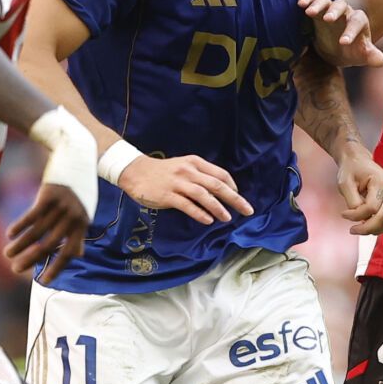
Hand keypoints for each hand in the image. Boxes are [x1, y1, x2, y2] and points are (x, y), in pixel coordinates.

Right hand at [4, 183, 89, 281]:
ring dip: (20, 245)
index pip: (69, 252)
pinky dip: (20, 226)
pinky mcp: (49, 194)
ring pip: (37, 231)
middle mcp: (72, 217)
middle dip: (31, 259)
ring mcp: (61, 205)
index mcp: (82, 224)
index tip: (44, 281)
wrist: (78, 155)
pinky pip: (32, 215)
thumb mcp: (85, 209)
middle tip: (16, 270)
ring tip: (7, 254)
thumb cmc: (80, 187)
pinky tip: (9, 234)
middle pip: (49, 244)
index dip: (56, 268)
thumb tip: (78, 254)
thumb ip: (79, 232)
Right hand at [118, 154, 252, 224]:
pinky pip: (187, 205)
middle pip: (217, 185)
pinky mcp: (168, 195)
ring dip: (218, 207)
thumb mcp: (183, 166)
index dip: (233, 187)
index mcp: (195, 163)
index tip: (238, 197)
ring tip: (227, 218)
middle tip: (247, 210)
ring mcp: (178, 183)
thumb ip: (199, 176)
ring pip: (204, 195)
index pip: (221, 174)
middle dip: (235, 199)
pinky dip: (199, 213)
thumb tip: (218, 191)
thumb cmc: (162, 171)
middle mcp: (189, 171)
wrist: (135, 171)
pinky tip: (208, 220)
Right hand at [299, 0, 382, 67]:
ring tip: (309, 12)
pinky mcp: (317, 9)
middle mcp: (345, 12)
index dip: (351, 31)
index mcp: (358, 21)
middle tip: (327, 19)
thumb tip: (381, 61)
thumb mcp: (361, 55)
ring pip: (326, 1)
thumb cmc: (352, 51)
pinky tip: (300, 4)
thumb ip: (370, 55)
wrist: (338, 48)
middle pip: (341, 6)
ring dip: (318, 5)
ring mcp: (330, 9)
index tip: (343, 42)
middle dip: (335, 12)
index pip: (357, 22)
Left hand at [336, 147, 382, 234]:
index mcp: (381, 180)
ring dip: (375, 229)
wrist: (358, 161)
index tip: (343, 214)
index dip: (356, 216)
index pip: (371, 207)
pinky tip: (368, 224)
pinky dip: (381, 227)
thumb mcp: (344, 184)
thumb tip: (360, 219)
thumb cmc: (350, 170)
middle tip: (353, 230)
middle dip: (368, 228)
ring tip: (360, 227)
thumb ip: (352, 202)